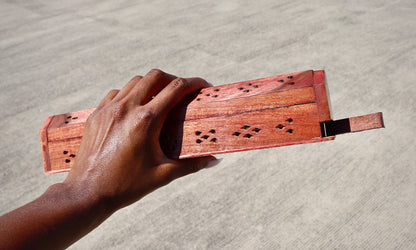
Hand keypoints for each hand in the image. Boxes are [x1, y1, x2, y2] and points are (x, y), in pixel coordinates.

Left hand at [64, 69, 216, 210]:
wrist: (88, 193)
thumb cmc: (126, 186)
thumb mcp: (163, 175)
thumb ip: (191, 165)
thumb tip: (214, 160)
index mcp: (146, 120)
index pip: (175, 88)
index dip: (194, 83)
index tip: (204, 87)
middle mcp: (126, 108)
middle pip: (155, 76)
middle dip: (172, 79)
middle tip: (182, 90)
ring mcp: (108, 109)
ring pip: (134, 82)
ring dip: (151, 84)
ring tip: (159, 97)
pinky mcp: (96, 115)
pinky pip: (116, 93)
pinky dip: (130, 94)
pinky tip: (135, 107)